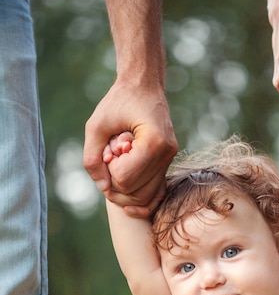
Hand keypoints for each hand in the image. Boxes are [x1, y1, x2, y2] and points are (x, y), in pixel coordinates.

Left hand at [84, 77, 176, 214]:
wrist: (144, 86)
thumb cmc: (119, 101)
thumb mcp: (96, 124)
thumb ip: (92, 157)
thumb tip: (102, 188)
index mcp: (154, 141)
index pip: (124, 178)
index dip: (108, 171)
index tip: (106, 151)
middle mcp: (167, 154)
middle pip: (134, 191)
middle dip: (114, 182)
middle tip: (109, 158)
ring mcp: (170, 160)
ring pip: (144, 197)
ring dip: (124, 190)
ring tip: (116, 166)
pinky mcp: (167, 164)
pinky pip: (156, 194)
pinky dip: (141, 202)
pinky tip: (127, 207)